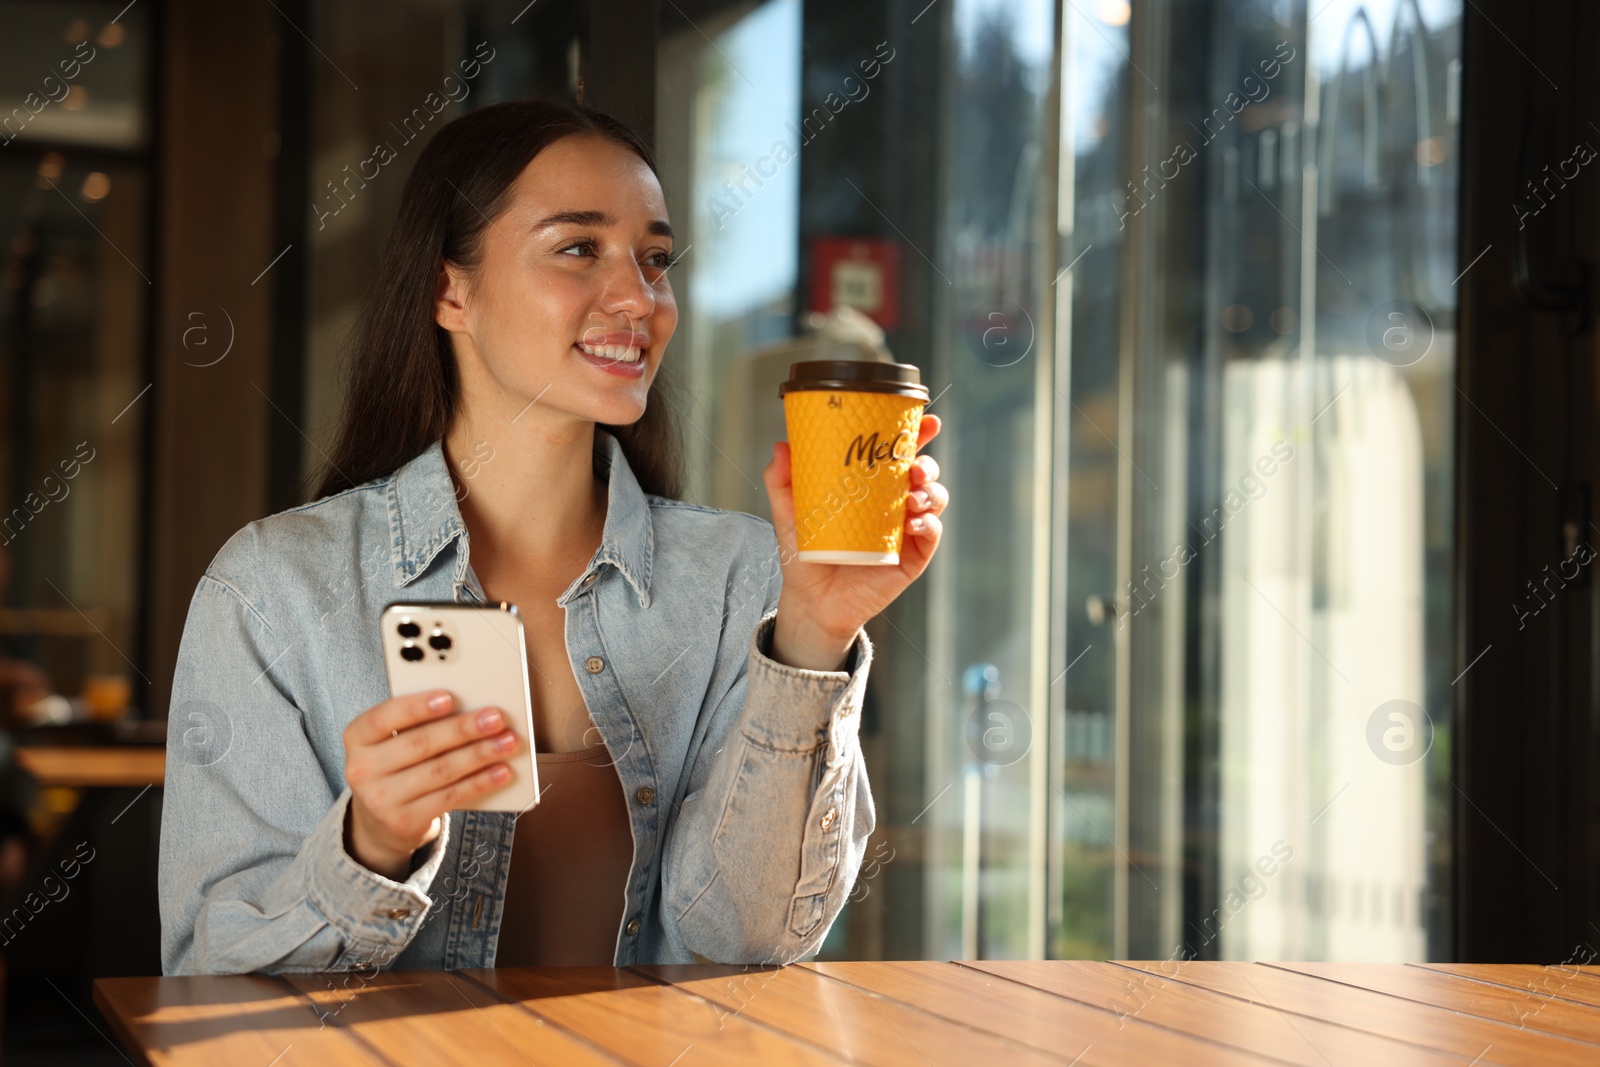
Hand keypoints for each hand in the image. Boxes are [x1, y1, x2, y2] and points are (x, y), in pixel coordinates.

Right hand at [340, 691, 519, 879]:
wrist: (378, 822)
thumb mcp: (391, 742)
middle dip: (463, 729)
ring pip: (440, 771)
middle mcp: (362, 769)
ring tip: (507, 742)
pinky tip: (501, 771)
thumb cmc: (395, 765)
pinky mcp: (403, 822)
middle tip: (495, 718)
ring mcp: (381, 799)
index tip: (449, 697)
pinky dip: (480, 782)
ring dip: (479, 755)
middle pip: (420, 744)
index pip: (383, 717)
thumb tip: (471, 706)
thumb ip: (417, 723)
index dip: (416, 707)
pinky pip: (450, 797)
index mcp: (357, 737)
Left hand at [762, 413, 948, 669]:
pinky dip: (929, 524)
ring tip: (911, 497)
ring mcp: (906, 530)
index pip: (899, 454)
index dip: (918, 434)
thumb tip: (781, 446)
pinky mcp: (912, 557)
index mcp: (872, 486)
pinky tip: (914, 523)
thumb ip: (782, 481)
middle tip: (914, 467)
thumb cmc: (805, 553)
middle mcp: (894, 504)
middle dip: (927, 463)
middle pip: (924, 473)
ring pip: (934, 499)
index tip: (927, 421)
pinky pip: (932, 534)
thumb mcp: (789, 514)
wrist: (811, 600)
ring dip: (930, 492)